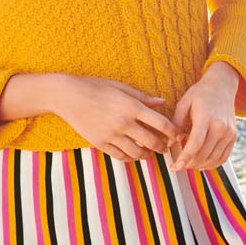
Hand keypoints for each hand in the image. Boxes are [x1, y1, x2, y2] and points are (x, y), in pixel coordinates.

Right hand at [52, 74, 180, 161]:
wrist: (69, 96)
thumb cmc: (96, 87)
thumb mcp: (121, 87)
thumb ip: (143, 97)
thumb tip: (162, 101)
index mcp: (131, 106)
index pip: (161, 123)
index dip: (173, 131)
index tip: (176, 134)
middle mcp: (124, 123)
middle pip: (152, 142)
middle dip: (162, 146)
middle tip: (165, 145)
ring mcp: (112, 135)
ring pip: (138, 153)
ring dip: (147, 154)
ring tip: (149, 150)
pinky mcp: (101, 144)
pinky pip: (122, 157)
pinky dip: (131, 157)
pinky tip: (133, 152)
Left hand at [169, 62, 238, 170]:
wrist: (222, 85)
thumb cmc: (200, 93)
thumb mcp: (184, 103)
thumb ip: (176, 123)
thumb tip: (169, 144)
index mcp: (206, 117)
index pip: (195, 144)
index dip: (184, 158)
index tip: (174, 167)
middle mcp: (220, 126)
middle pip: (204, 154)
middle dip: (189, 164)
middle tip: (178, 166)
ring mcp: (229, 133)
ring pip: (214, 159)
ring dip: (199, 166)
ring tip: (188, 164)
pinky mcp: (233, 137)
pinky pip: (223, 158)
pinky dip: (212, 164)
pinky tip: (201, 163)